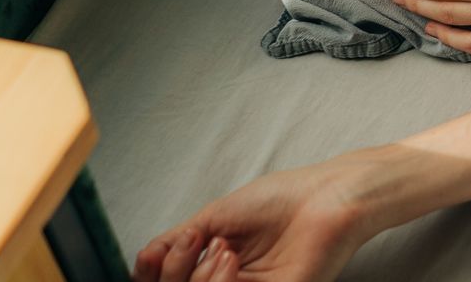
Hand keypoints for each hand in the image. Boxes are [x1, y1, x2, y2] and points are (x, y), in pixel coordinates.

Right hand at [131, 159, 375, 281]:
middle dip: (176, 271)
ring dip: (197, 277)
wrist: (327, 197)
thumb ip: (177, 241)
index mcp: (217, 264)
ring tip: (223, 248)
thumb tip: (143, 260)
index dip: (156, 272)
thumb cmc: (283, 198)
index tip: (167, 247)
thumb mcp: (217, 216)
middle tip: (198, 241)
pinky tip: (229, 258)